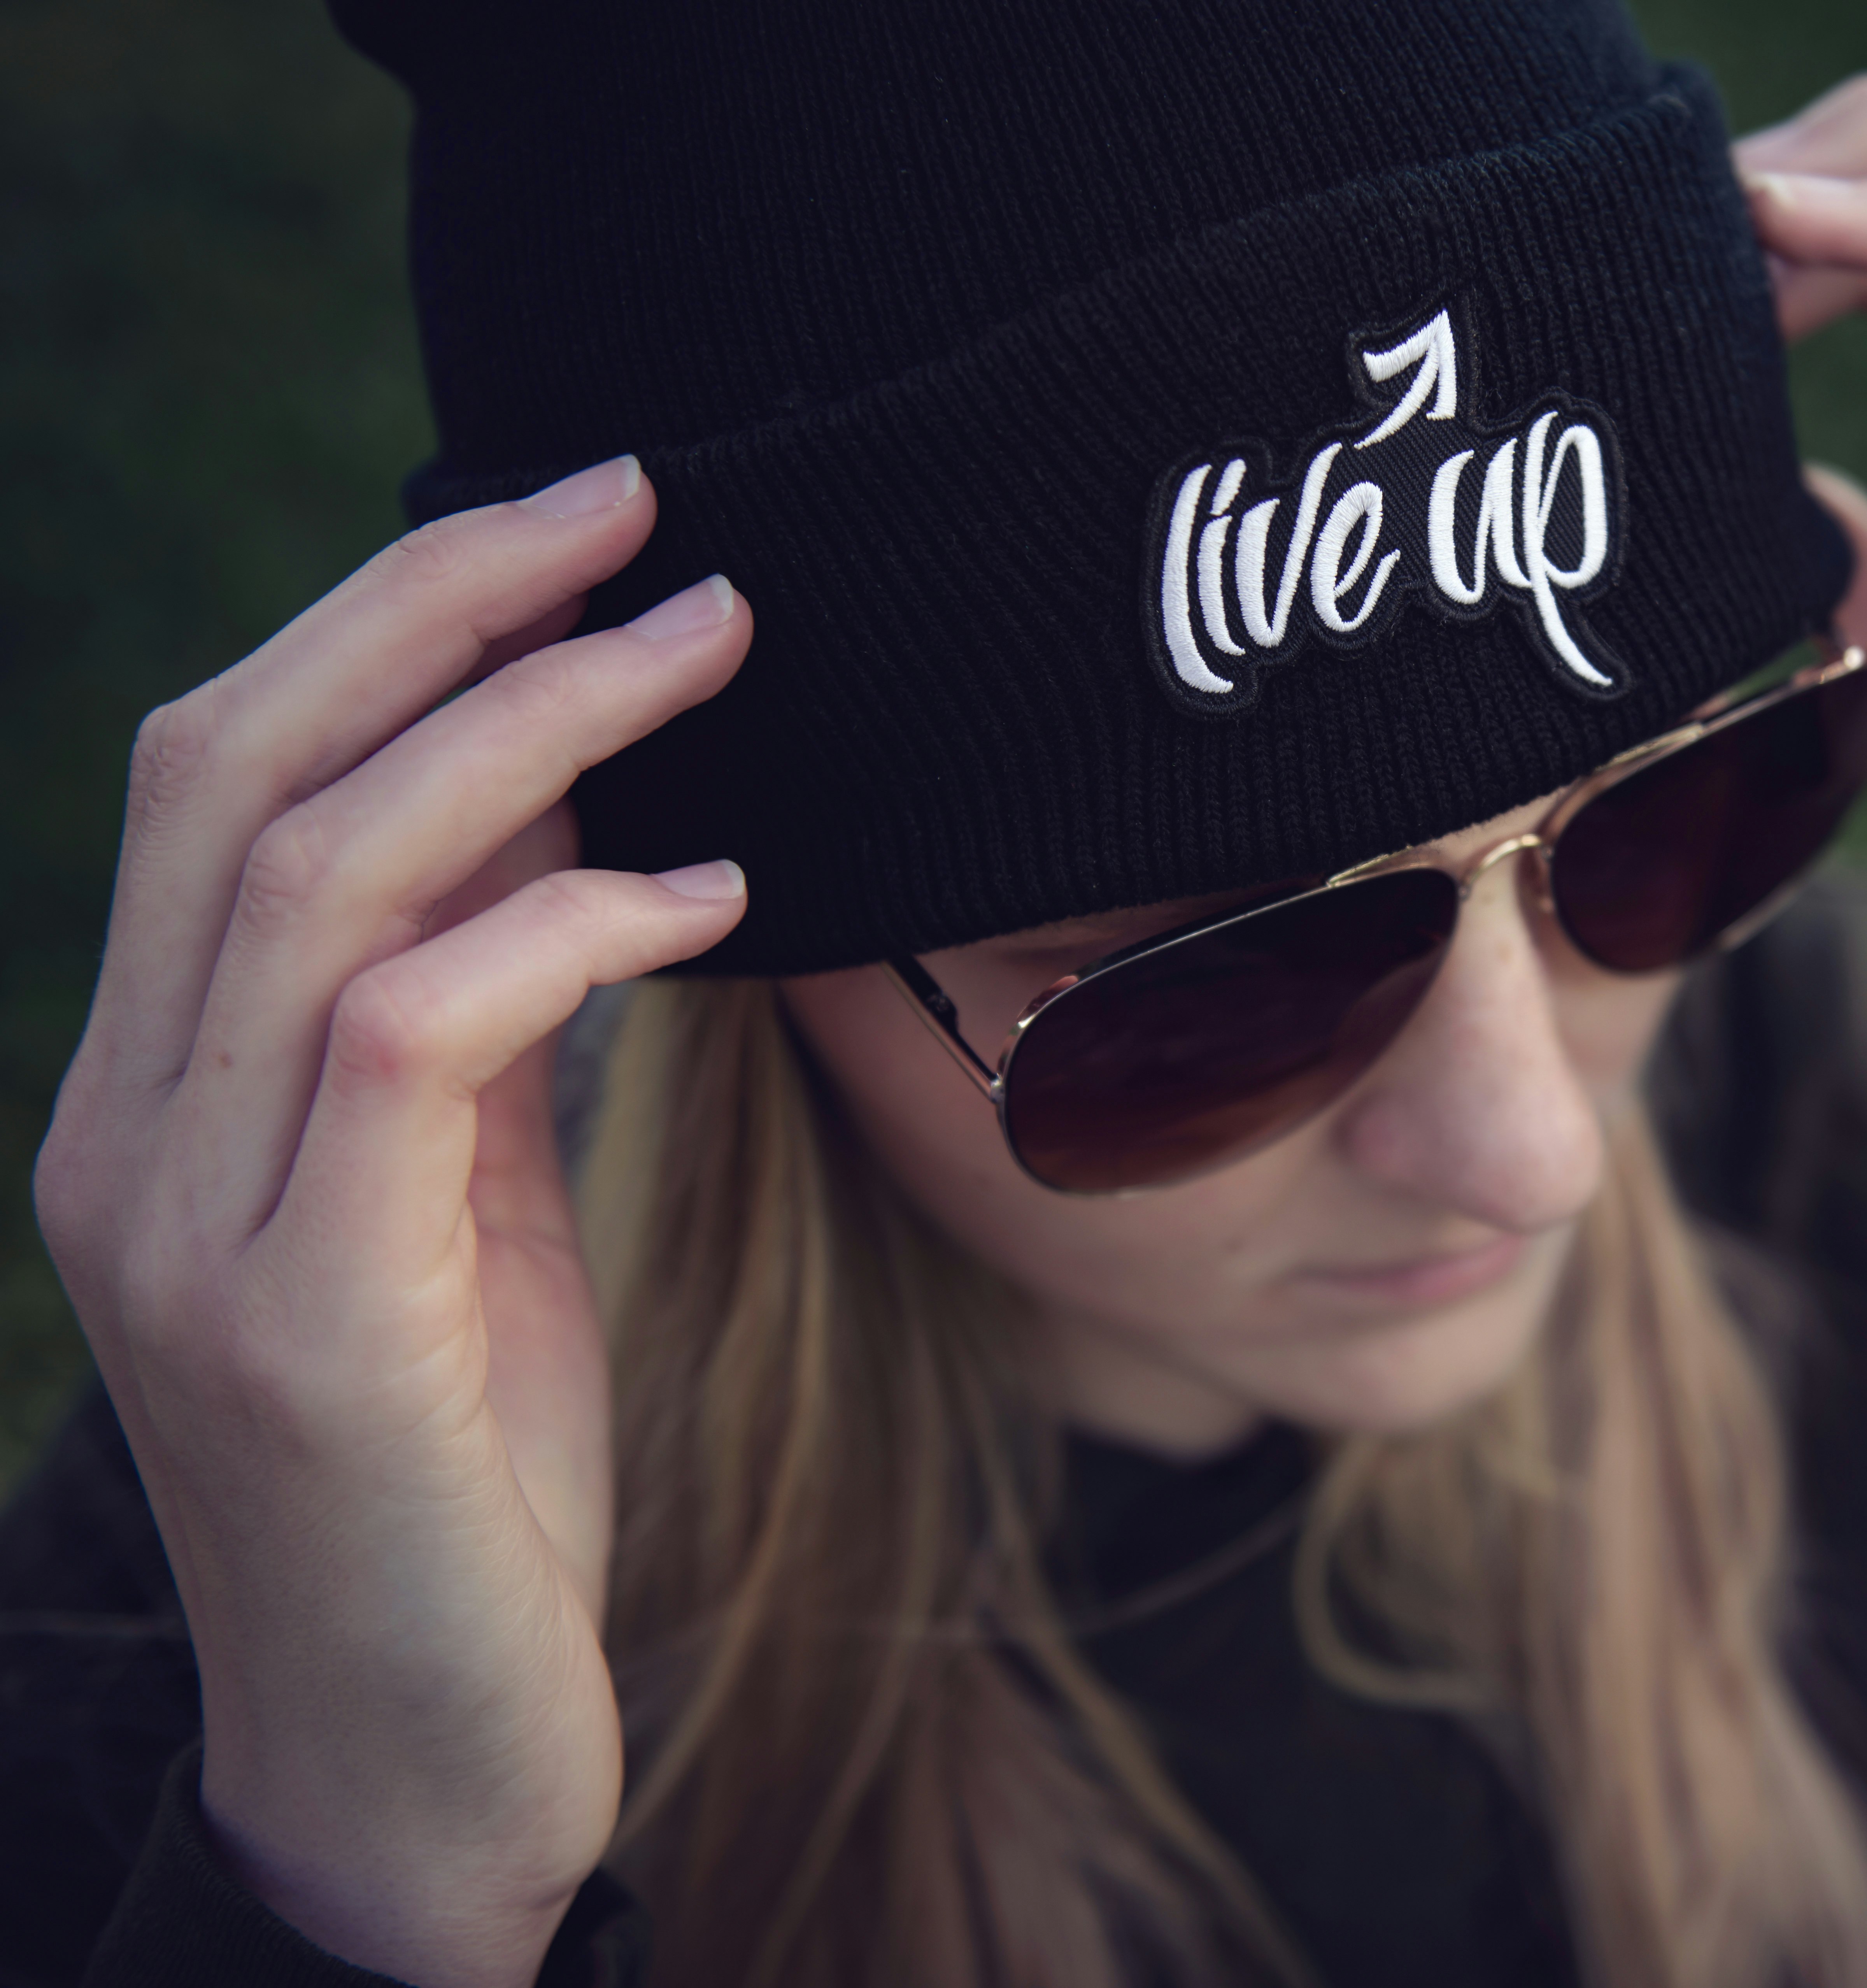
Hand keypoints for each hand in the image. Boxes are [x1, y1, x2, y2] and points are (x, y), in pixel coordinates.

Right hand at [32, 459, 750, 1986]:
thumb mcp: (456, 1204)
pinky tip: (707, 897)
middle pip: (233, 769)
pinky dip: (568, 932)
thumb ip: (464, 1020)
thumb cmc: (457, 1473)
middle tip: (635, 512)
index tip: (566, 530)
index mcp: (148, 1097)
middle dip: (435, 610)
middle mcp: (123, 1138)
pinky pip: (411, 1040)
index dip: (381, 620)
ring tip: (702, 639)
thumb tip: (557, 802)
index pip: (213, 773)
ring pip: (315, 871)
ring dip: (531, 728)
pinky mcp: (303, 1326)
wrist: (415, 1755)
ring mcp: (192, 1234)